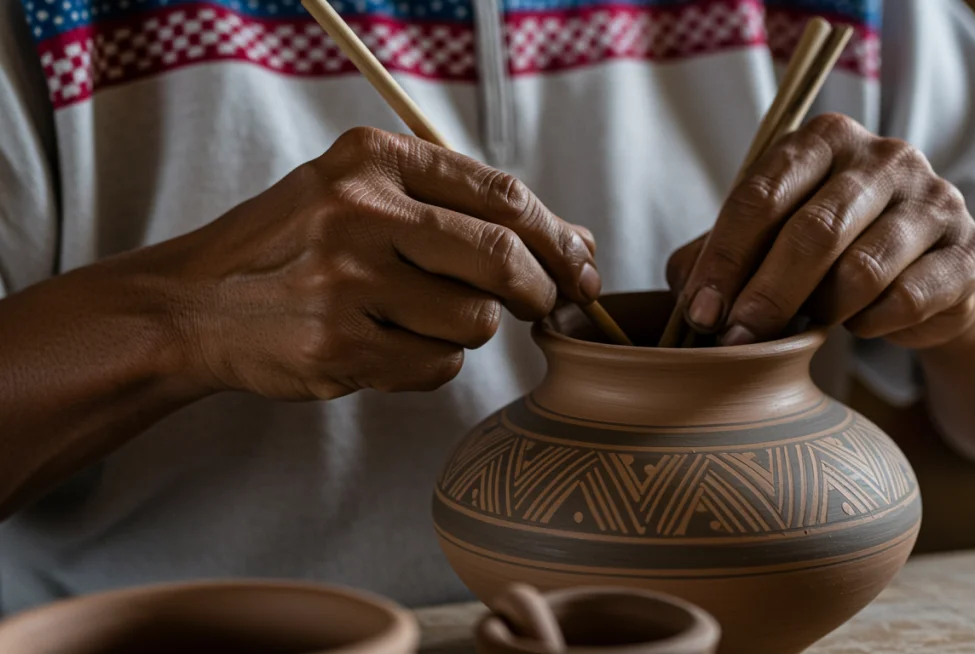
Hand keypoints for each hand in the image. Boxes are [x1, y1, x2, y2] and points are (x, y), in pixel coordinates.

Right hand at [167, 127, 598, 399]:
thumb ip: (460, 207)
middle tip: (542, 302)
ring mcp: (347, 281)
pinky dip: (432, 363)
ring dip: (469, 330)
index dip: (557, 236)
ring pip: (475, 321)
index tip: (580, 263)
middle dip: (538, 289)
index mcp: (372, 158)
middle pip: (501, 257)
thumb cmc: (295, 247)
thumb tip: (578, 241)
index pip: (501, 195)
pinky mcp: (340, 346)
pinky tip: (388, 345)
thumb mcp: (361, 194)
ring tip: (420, 318)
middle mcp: (360, 212)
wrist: (195, 304)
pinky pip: (438, 366)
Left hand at [667, 113, 974, 348]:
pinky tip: (860, 324)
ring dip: (822, 311)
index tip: (701, 312)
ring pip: (862, 270)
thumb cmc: (834, 249)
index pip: (762, 194)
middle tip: (737, 340)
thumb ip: (722, 254)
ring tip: (807, 327)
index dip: (724, 259)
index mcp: (824, 140)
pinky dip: (870, 324)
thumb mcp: (772, 237)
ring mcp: (934, 200)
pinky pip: (905, 300)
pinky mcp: (968, 251)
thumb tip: (687, 300)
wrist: (931, 269)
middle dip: (766, 295)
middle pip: (813, 233)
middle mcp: (885, 157)